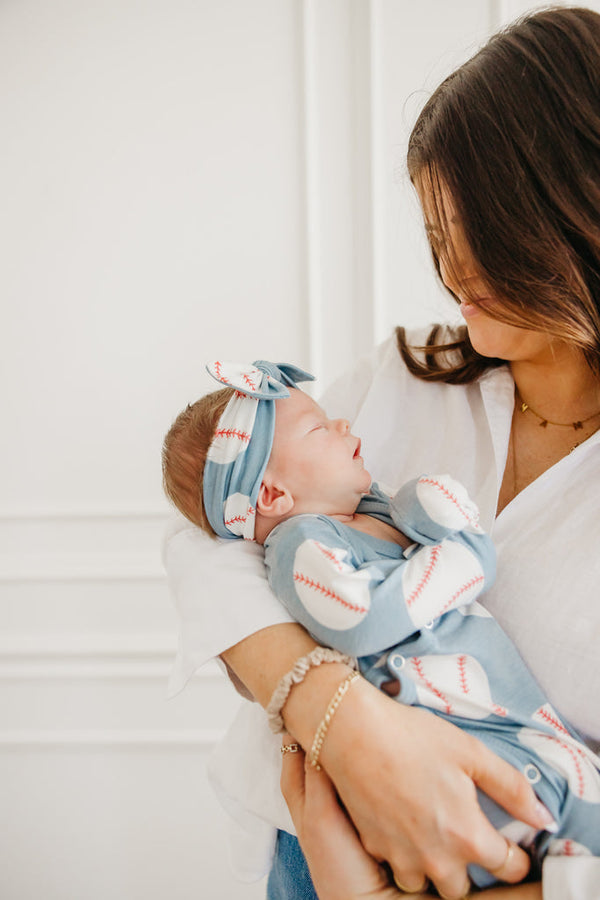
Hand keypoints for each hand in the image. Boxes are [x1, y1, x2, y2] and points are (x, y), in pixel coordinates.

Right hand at [281, 735, 541, 899]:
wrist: (353, 731)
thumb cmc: (413, 736)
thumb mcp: (471, 752)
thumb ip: (512, 788)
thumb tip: (542, 816)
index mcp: (465, 835)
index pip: (506, 867)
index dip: (516, 857)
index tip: (513, 847)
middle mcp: (434, 856)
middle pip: (461, 888)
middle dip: (468, 868)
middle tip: (465, 837)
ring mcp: (400, 855)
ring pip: (423, 882)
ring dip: (431, 866)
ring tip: (431, 834)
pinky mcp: (374, 845)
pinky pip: (395, 862)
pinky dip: (402, 851)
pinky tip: (401, 822)